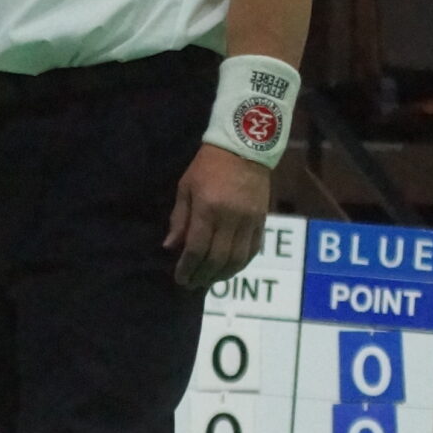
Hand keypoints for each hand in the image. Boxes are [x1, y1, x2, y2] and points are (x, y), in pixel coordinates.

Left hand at [164, 145, 270, 290]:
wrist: (244, 148)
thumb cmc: (207, 166)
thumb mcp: (185, 188)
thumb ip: (179, 219)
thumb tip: (170, 247)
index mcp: (208, 209)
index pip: (197, 248)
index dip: (188, 268)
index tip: (180, 279)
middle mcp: (231, 218)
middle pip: (217, 258)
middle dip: (203, 275)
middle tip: (192, 284)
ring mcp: (250, 220)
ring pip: (238, 258)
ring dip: (222, 274)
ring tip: (209, 281)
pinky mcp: (262, 219)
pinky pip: (253, 249)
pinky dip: (241, 264)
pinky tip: (230, 270)